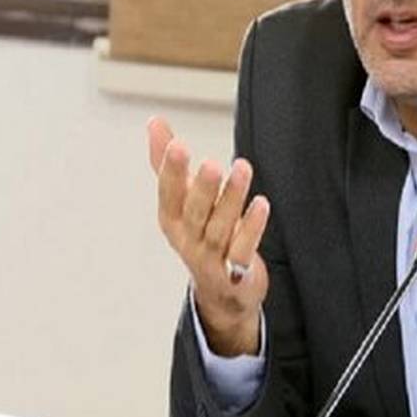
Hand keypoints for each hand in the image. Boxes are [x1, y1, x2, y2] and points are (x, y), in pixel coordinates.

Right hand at [147, 115, 269, 355]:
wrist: (221, 293)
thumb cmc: (200, 235)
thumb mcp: (180, 201)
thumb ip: (167, 162)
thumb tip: (154, 122)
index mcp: (173, 219)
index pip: (168, 194)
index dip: (171, 172)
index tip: (177, 145)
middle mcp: (189, 239)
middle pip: (194, 212)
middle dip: (202, 188)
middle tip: (211, 164)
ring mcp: (212, 258)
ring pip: (221, 228)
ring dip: (232, 199)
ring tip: (241, 169)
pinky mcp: (236, 272)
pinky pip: (243, 249)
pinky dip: (251, 228)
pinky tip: (261, 204)